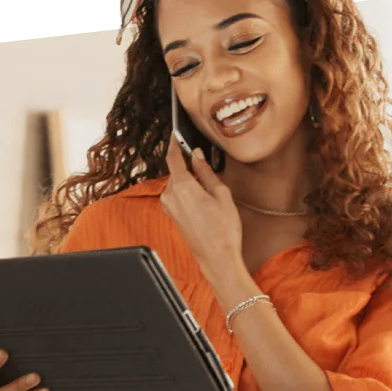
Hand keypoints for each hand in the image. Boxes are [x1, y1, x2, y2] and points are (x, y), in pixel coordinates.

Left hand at [160, 133, 242, 276]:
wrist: (217, 256)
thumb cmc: (223, 228)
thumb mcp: (221, 194)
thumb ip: (206, 172)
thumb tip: (198, 155)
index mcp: (182, 186)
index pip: (173, 157)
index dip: (174, 143)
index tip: (176, 134)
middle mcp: (170, 195)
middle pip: (176, 170)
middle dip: (187, 164)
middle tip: (205, 163)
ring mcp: (169, 206)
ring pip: (176, 182)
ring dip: (189, 179)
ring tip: (208, 188)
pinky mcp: (171, 215)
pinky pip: (176, 194)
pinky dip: (186, 190)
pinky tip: (202, 197)